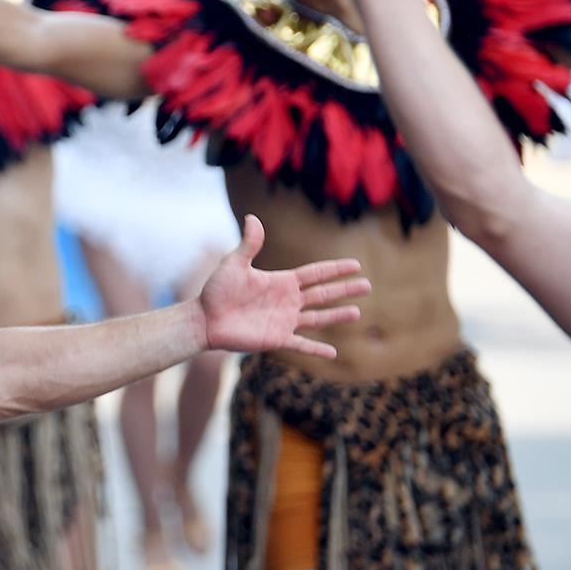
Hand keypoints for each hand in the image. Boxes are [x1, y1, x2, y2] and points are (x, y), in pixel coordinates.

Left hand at [196, 216, 369, 358]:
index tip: (356, 265)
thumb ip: (249, 244)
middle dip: (344, 290)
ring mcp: (284, 321)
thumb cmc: (216, 290)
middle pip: (323, 294)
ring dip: (337, 315)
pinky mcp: (276, 338)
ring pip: (318, 318)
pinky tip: (333, 352)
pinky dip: (317, 348)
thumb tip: (252, 218)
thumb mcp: (234, 264)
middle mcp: (287, 301)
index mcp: (282, 282)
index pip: (315, 274)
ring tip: (357, 313)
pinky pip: (301, 344)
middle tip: (367, 286)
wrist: (204, 319)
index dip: (335, 269)